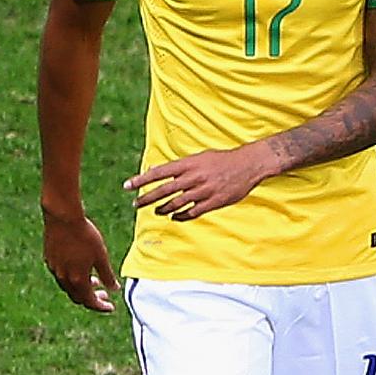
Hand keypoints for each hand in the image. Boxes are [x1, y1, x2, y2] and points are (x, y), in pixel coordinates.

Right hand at [43, 205, 116, 311]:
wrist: (62, 217)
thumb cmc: (85, 235)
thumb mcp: (101, 256)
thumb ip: (107, 275)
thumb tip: (114, 289)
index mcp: (78, 280)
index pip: (90, 302)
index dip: (101, 307)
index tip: (111, 307)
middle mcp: (64, 278)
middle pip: (78, 297)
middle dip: (92, 298)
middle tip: (104, 294)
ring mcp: (54, 269)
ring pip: (69, 287)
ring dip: (82, 288)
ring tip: (94, 280)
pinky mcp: (49, 260)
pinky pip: (61, 276)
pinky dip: (72, 278)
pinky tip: (79, 268)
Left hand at [124, 145, 275, 222]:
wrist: (248, 164)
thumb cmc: (222, 160)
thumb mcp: (199, 158)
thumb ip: (180, 166)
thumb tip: (159, 172)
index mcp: (188, 164)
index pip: (158, 172)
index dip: (141, 180)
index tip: (127, 186)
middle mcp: (193, 177)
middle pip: (163, 190)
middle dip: (146, 198)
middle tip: (135, 204)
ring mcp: (203, 191)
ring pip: (175, 203)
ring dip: (162, 209)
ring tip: (155, 211)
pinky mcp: (213, 202)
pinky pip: (192, 213)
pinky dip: (180, 216)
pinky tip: (174, 217)